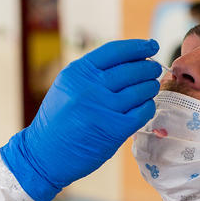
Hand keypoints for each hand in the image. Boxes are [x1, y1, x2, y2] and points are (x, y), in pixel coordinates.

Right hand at [0, 39, 160, 200]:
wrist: (45, 154)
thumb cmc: (58, 120)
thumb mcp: (67, 87)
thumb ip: (92, 74)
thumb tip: (130, 61)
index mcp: (77, 73)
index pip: (115, 51)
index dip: (138, 47)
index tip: (151, 46)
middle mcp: (90, 88)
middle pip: (131, 70)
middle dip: (148, 68)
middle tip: (154, 70)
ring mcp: (103, 109)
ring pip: (140, 90)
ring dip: (150, 86)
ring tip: (151, 86)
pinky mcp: (114, 130)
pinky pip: (142, 112)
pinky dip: (148, 107)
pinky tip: (146, 106)